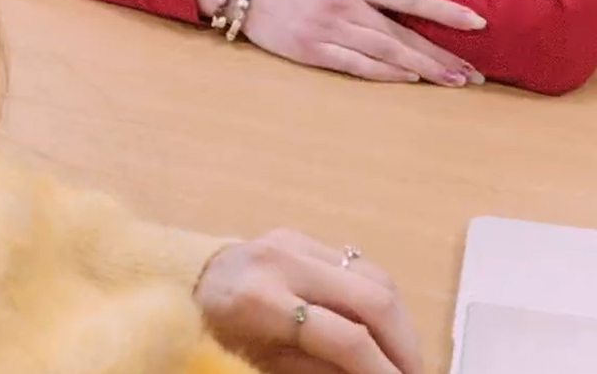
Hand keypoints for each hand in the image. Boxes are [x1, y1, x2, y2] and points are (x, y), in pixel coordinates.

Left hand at [196, 229, 422, 373]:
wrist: (180, 283)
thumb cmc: (213, 333)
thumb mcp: (257, 364)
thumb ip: (317, 371)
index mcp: (261, 301)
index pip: (346, 338)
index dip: (381, 370)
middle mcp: (282, 262)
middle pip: (372, 298)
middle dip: (405, 343)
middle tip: (415, 373)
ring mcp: (294, 241)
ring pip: (376, 275)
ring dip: (400, 320)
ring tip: (405, 356)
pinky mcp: (301, 235)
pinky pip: (358, 264)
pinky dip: (380, 299)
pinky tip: (384, 326)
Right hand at [203, 0, 485, 86]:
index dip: (444, 11)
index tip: (477, 23)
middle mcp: (346, 6)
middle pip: (402, 33)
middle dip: (440, 53)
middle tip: (472, 72)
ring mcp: (330, 31)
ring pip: (384, 53)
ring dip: (421, 68)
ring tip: (451, 81)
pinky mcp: (314, 52)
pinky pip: (356, 66)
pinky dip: (384, 74)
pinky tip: (408, 79)